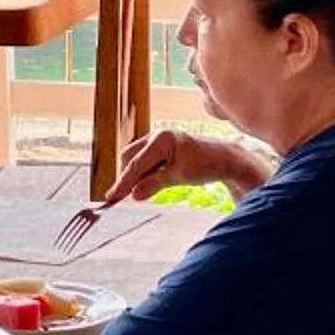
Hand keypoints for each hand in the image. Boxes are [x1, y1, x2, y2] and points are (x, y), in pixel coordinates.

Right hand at [105, 126, 266, 202]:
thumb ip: (154, 185)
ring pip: (135, 160)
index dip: (123, 182)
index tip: (111, 197)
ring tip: (140, 192)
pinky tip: (146, 185)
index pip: (136, 164)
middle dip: (127, 178)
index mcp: (161, 139)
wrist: (223, 158)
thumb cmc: (204, 165)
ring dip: (135, 176)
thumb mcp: (179, 177)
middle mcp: (156, 135)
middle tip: (121, 198)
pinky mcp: (159, 147)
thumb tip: (133, 195)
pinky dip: (143, 173)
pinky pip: (144, 160)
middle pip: (130, 159)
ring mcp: (157, 140)